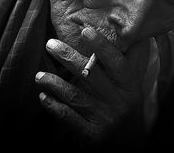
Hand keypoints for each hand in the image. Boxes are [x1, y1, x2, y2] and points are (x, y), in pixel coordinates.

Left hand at [35, 27, 149, 143]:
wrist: (132, 142)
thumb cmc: (129, 105)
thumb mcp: (135, 84)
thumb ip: (133, 60)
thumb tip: (134, 33)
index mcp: (129, 86)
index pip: (117, 63)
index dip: (102, 46)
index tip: (86, 31)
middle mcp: (117, 101)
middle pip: (91, 76)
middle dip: (69, 58)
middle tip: (50, 44)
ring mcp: (103, 118)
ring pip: (76, 97)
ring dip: (55, 84)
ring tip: (39, 75)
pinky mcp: (91, 133)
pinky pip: (70, 118)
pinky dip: (55, 107)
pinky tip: (43, 96)